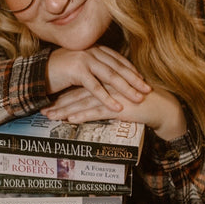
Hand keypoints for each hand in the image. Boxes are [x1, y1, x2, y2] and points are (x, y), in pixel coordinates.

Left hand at [42, 85, 187, 141]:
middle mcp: (106, 86)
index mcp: (106, 82)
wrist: (162, 107)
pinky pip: (96, 111)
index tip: (50, 101)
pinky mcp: (118, 106)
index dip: (64, 95)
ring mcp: (111, 96)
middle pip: (77, 94)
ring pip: (82, 102)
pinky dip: (82, 115)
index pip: (81, 89)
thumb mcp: (122, 100)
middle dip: (58, 103)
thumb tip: (95, 106)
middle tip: (42, 110)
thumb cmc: (143, 105)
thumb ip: (109, 100)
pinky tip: (70, 120)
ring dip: (65, 110)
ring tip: (50, 116)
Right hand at [46, 46, 151, 112]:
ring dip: (126, 89)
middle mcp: (91, 51)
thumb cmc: (57, 71)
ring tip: (138, 99)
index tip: (143, 80)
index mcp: (93, 48)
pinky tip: (117, 107)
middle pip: (118, 67)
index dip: (131, 70)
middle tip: (148, 90)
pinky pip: (95, 87)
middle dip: (134, 79)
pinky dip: (107, 98)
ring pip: (110, 76)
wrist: (35, 72)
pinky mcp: (77, 71)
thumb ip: (94, 68)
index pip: (117, 59)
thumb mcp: (79, 66)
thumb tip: (109, 75)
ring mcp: (84, 59)